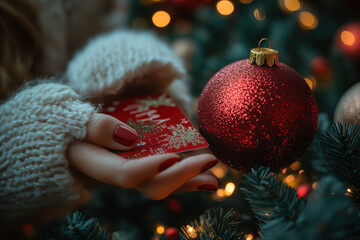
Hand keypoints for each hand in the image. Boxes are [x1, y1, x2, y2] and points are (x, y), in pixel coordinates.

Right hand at [68, 113, 218, 199]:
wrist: (72, 130)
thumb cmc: (73, 121)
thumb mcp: (74, 118)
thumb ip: (97, 127)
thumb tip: (130, 138)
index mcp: (97, 164)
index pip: (123, 174)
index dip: (148, 168)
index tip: (174, 156)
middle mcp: (117, 174)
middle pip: (150, 185)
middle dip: (180, 177)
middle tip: (208, 161)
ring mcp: (131, 172)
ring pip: (161, 185)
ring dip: (189, 182)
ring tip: (214, 178)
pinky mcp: (140, 167)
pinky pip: (164, 176)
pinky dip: (184, 176)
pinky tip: (204, 176)